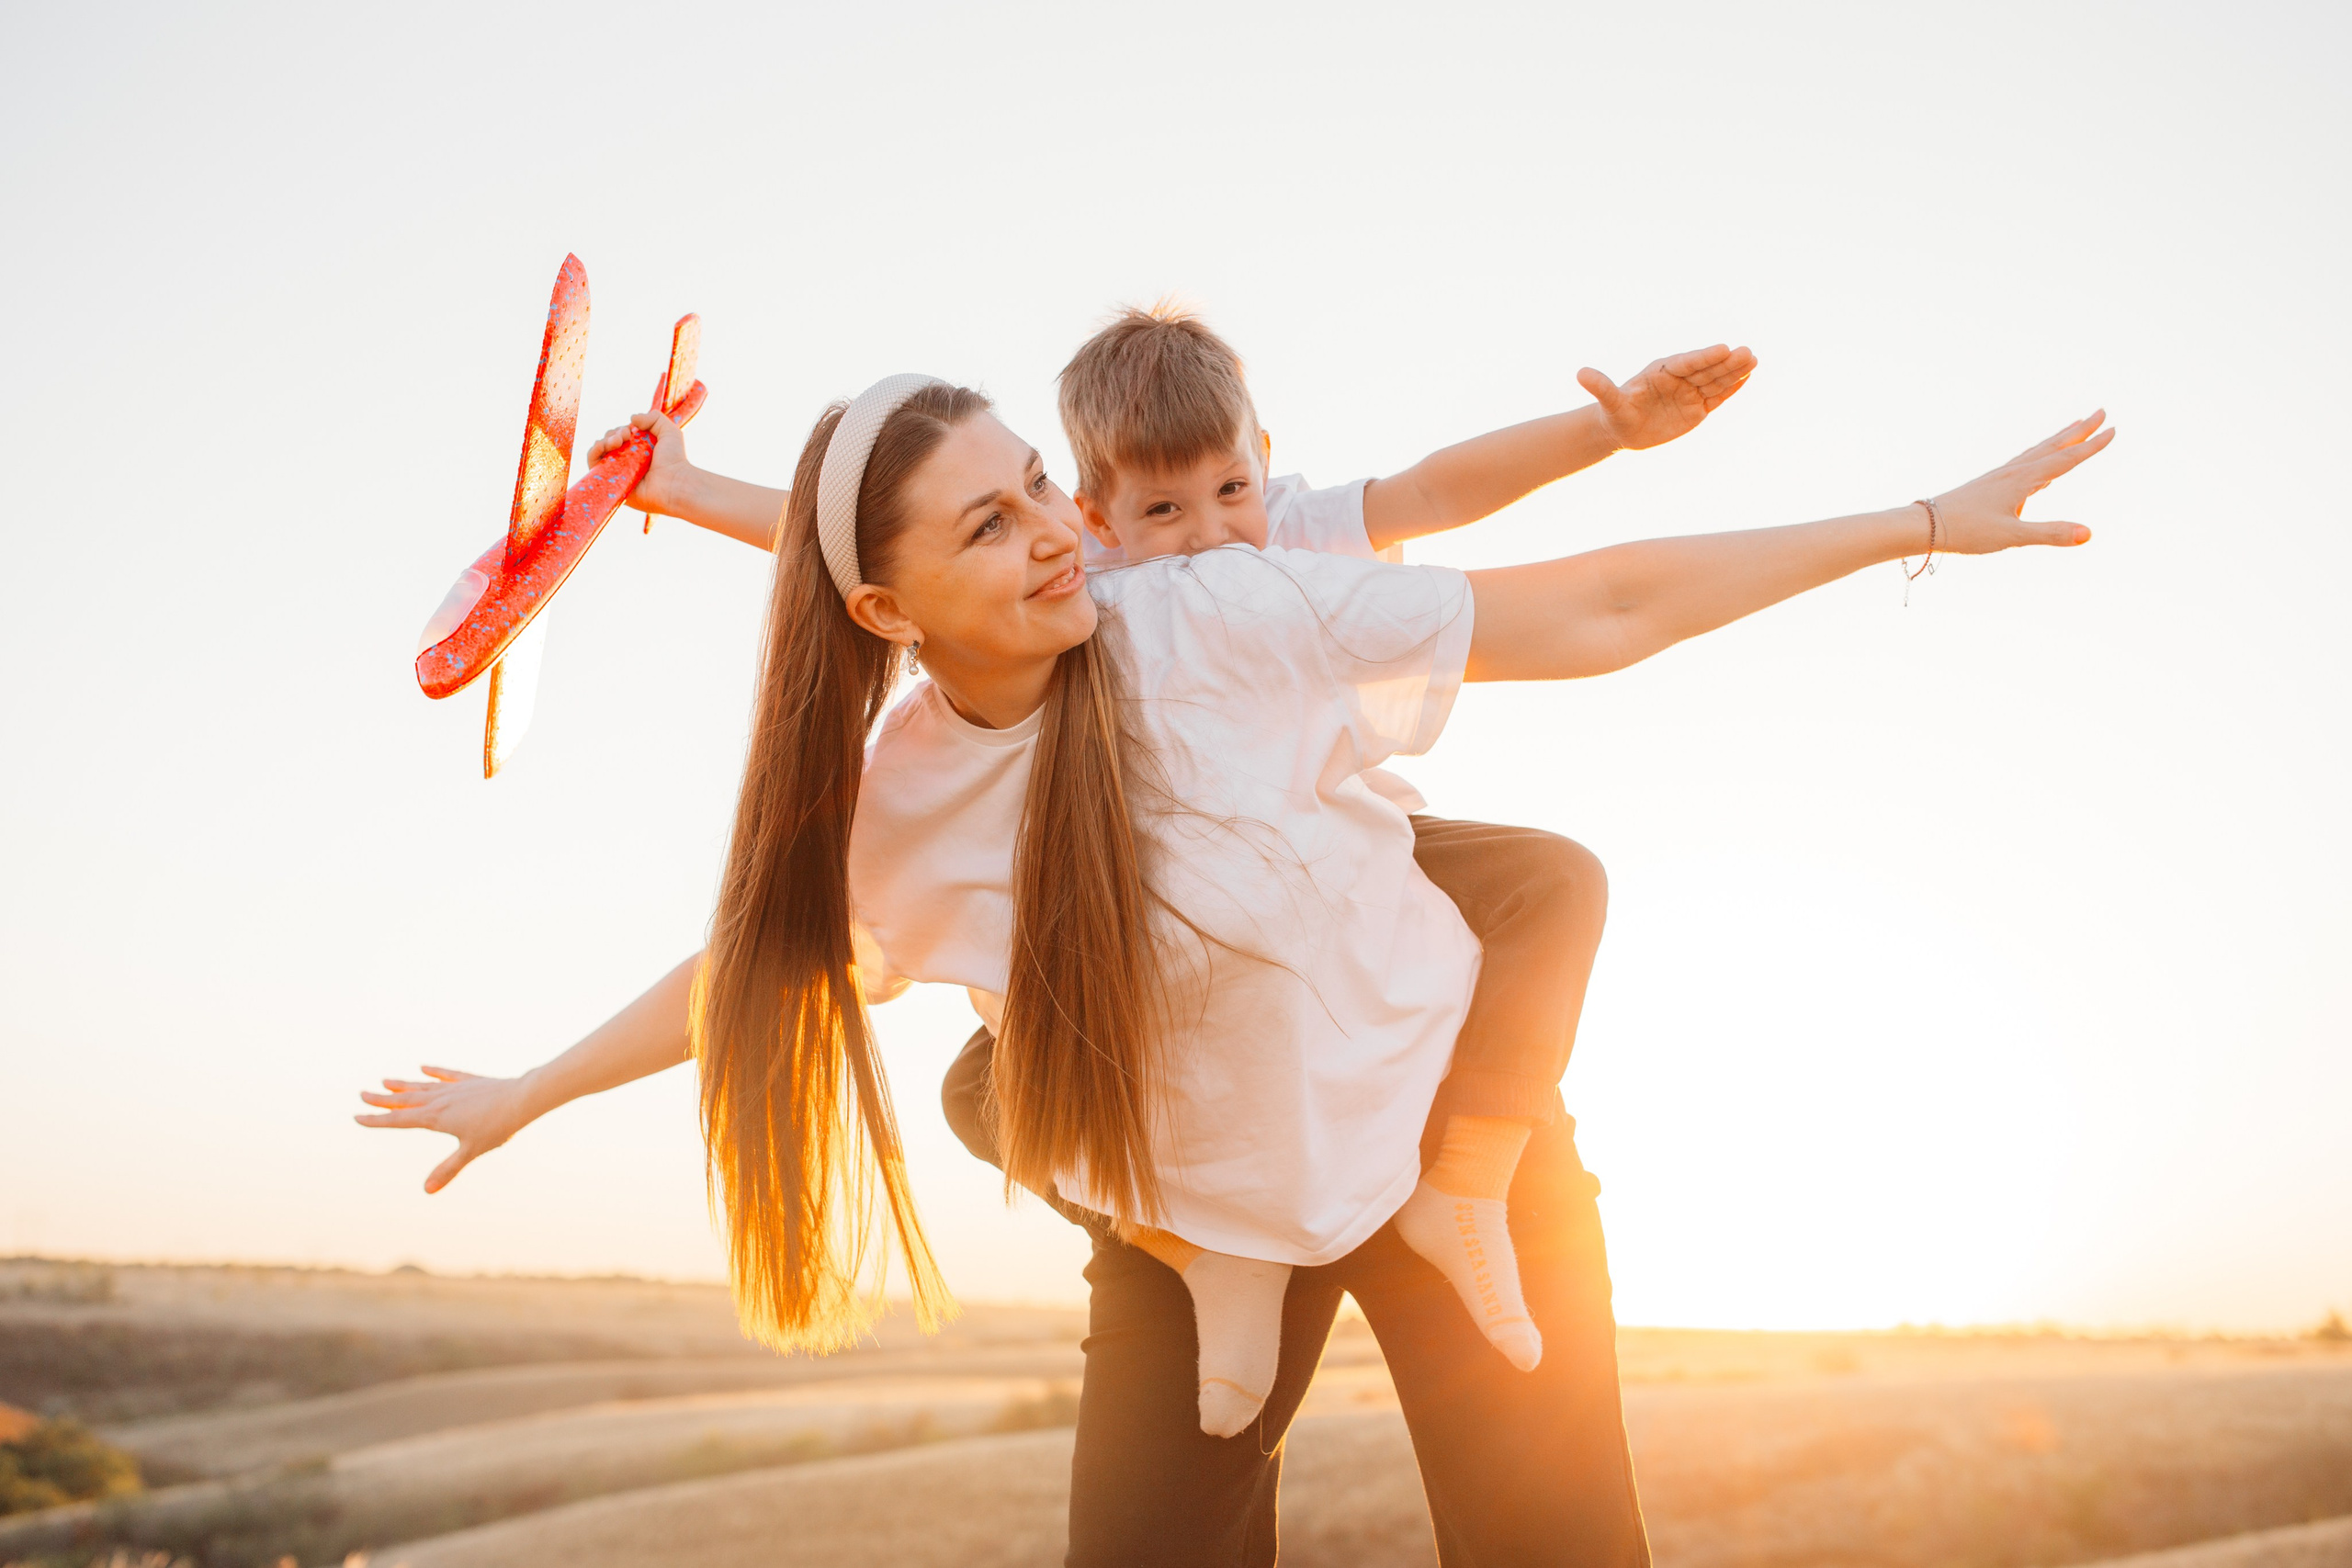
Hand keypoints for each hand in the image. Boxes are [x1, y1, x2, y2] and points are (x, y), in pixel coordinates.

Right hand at [355, 1065, 535, 1193]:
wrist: (521, 1099)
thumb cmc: (497, 1127)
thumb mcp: (471, 1151)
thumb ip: (448, 1170)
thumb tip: (427, 1191)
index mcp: (435, 1118)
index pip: (399, 1120)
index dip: (377, 1120)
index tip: (357, 1117)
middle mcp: (440, 1100)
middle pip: (405, 1100)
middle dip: (382, 1099)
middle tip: (362, 1094)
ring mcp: (455, 1088)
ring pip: (422, 1086)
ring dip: (403, 1085)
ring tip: (385, 1081)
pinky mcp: (470, 1081)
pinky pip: (446, 1075)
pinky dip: (434, 1072)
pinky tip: (424, 1068)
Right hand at [586, 410, 695, 517]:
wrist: (674, 483)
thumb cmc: (675, 459)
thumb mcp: (669, 431)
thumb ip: (654, 417)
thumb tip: (632, 418)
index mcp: (638, 450)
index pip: (620, 436)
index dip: (621, 430)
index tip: (631, 431)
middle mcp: (627, 461)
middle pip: (608, 442)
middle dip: (613, 435)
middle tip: (625, 438)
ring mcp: (618, 472)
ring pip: (599, 452)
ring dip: (603, 442)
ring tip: (616, 442)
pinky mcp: (611, 483)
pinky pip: (594, 467)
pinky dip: (593, 453)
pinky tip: (601, 446)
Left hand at [1578, 344, 1756, 451]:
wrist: (1621, 430)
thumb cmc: (1615, 413)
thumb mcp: (1609, 403)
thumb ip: (1601, 387)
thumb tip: (1580, 373)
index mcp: (1661, 371)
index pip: (1686, 363)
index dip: (1704, 357)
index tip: (1722, 348)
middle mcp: (1679, 378)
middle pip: (1706, 369)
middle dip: (1726, 362)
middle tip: (1748, 352)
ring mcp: (1689, 393)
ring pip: (1715, 381)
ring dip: (1734, 372)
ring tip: (1754, 361)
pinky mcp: (1696, 409)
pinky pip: (1717, 397)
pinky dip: (1731, 389)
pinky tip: (1748, 377)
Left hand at [1928, 412, 2113, 554]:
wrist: (1925, 525)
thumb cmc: (1967, 531)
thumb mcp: (2012, 536)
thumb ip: (2051, 534)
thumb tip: (2088, 534)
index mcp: (2023, 480)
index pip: (2066, 459)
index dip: (2092, 446)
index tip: (2114, 429)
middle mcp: (2014, 472)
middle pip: (2054, 446)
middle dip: (2080, 430)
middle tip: (2102, 411)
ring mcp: (2001, 476)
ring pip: (2038, 452)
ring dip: (2060, 438)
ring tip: (2076, 427)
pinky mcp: (1991, 484)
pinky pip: (2024, 464)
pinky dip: (2040, 456)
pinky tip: (2040, 465)